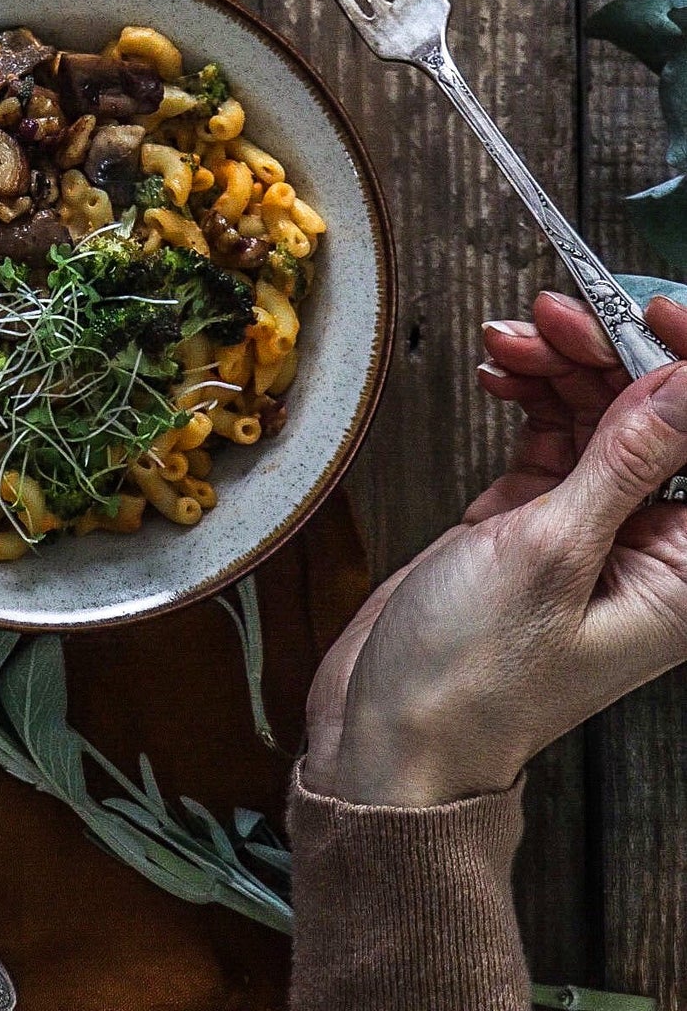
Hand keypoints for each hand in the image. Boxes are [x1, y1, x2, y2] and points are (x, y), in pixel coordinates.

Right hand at [303, 292, 686, 808]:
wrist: (387, 734)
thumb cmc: (471, 678)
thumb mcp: (552, 553)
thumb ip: (624, 459)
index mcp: (684, 571)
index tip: (651, 310)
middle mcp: (651, 545)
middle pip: (656, 414)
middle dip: (610, 351)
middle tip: (552, 315)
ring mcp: (591, 528)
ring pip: (601, 410)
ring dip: (562, 363)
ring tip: (511, 339)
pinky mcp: (536, 519)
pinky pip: (553, 430)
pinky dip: (529, 391)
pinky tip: (501, 371)